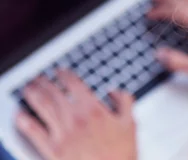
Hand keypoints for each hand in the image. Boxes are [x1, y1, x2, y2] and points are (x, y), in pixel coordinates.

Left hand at [15, 70, 136, 159]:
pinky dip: (25, 122)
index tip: (60, 72)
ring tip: (28, 89)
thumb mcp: (130, 123)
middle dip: (44, 82)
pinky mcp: (53, 150)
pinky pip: (34, 132)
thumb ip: (124, 102)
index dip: (64, 74)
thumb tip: (114, 92)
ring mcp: (62, 134)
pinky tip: (21, 115)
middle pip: (53, 93)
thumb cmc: (121, 154)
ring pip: (42, 108)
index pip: (73, 84)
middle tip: (38, 78)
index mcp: (93, 109)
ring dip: (33, 95)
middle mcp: (75, 118)